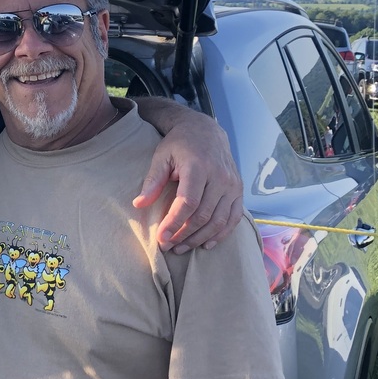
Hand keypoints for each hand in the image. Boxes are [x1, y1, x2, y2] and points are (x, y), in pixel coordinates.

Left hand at [133, 112, 242, 251]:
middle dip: (184, 235)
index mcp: (198, 167)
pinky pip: (233, 218)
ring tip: (181, 247)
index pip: (188, 203)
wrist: (205, 131)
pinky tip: (206, 244)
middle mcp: (219, 177)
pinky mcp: (239, 190)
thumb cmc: (180, 144)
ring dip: (199, 238)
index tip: (161, 239)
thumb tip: (138, 204)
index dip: (174, 223)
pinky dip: (221, 234)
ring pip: (218, 221)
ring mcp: (232, 185)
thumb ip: (152, 181)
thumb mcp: (161, 157)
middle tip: (168, 246)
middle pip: (203, 215)